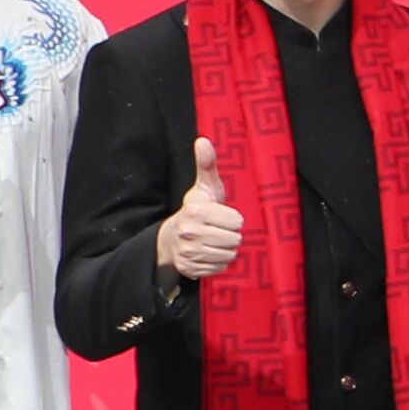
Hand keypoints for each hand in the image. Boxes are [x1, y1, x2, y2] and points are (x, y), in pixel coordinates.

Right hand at [157, 135, 245, 281]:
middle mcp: (190, 233)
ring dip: (227, 249)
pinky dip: (219, 262)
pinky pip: (220, 267)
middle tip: (221, 230)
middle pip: (235, 240)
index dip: (234, 219)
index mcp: (196, 212)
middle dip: (232, 235)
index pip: (236, 222)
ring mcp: (189, 253)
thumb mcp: (204, 188)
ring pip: (229, 255)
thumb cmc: (197, 210)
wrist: (171, 238)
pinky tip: (210, 252)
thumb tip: (203, 140)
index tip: (225, 216)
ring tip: (216, 240)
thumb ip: (207, 165)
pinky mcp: (191, 269)